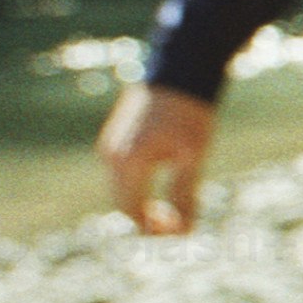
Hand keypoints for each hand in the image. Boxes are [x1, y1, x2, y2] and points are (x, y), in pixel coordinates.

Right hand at [98, 85, 216, 235]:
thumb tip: (185, 232)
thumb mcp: (193, 157)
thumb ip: (185, 194)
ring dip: (142, 203)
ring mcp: (110, 145)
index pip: (132, 211)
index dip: (155, 228)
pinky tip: (163, 185)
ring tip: (174, 208)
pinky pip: (122, 173)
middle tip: (179, 224)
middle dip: (148, 219)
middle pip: (122, 202)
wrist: (180, 70)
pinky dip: (138, 187)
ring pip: (121, 189)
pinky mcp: (115, 137)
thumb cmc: (190, 113)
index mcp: (127, 162)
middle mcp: (111, 155)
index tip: (180, 232)